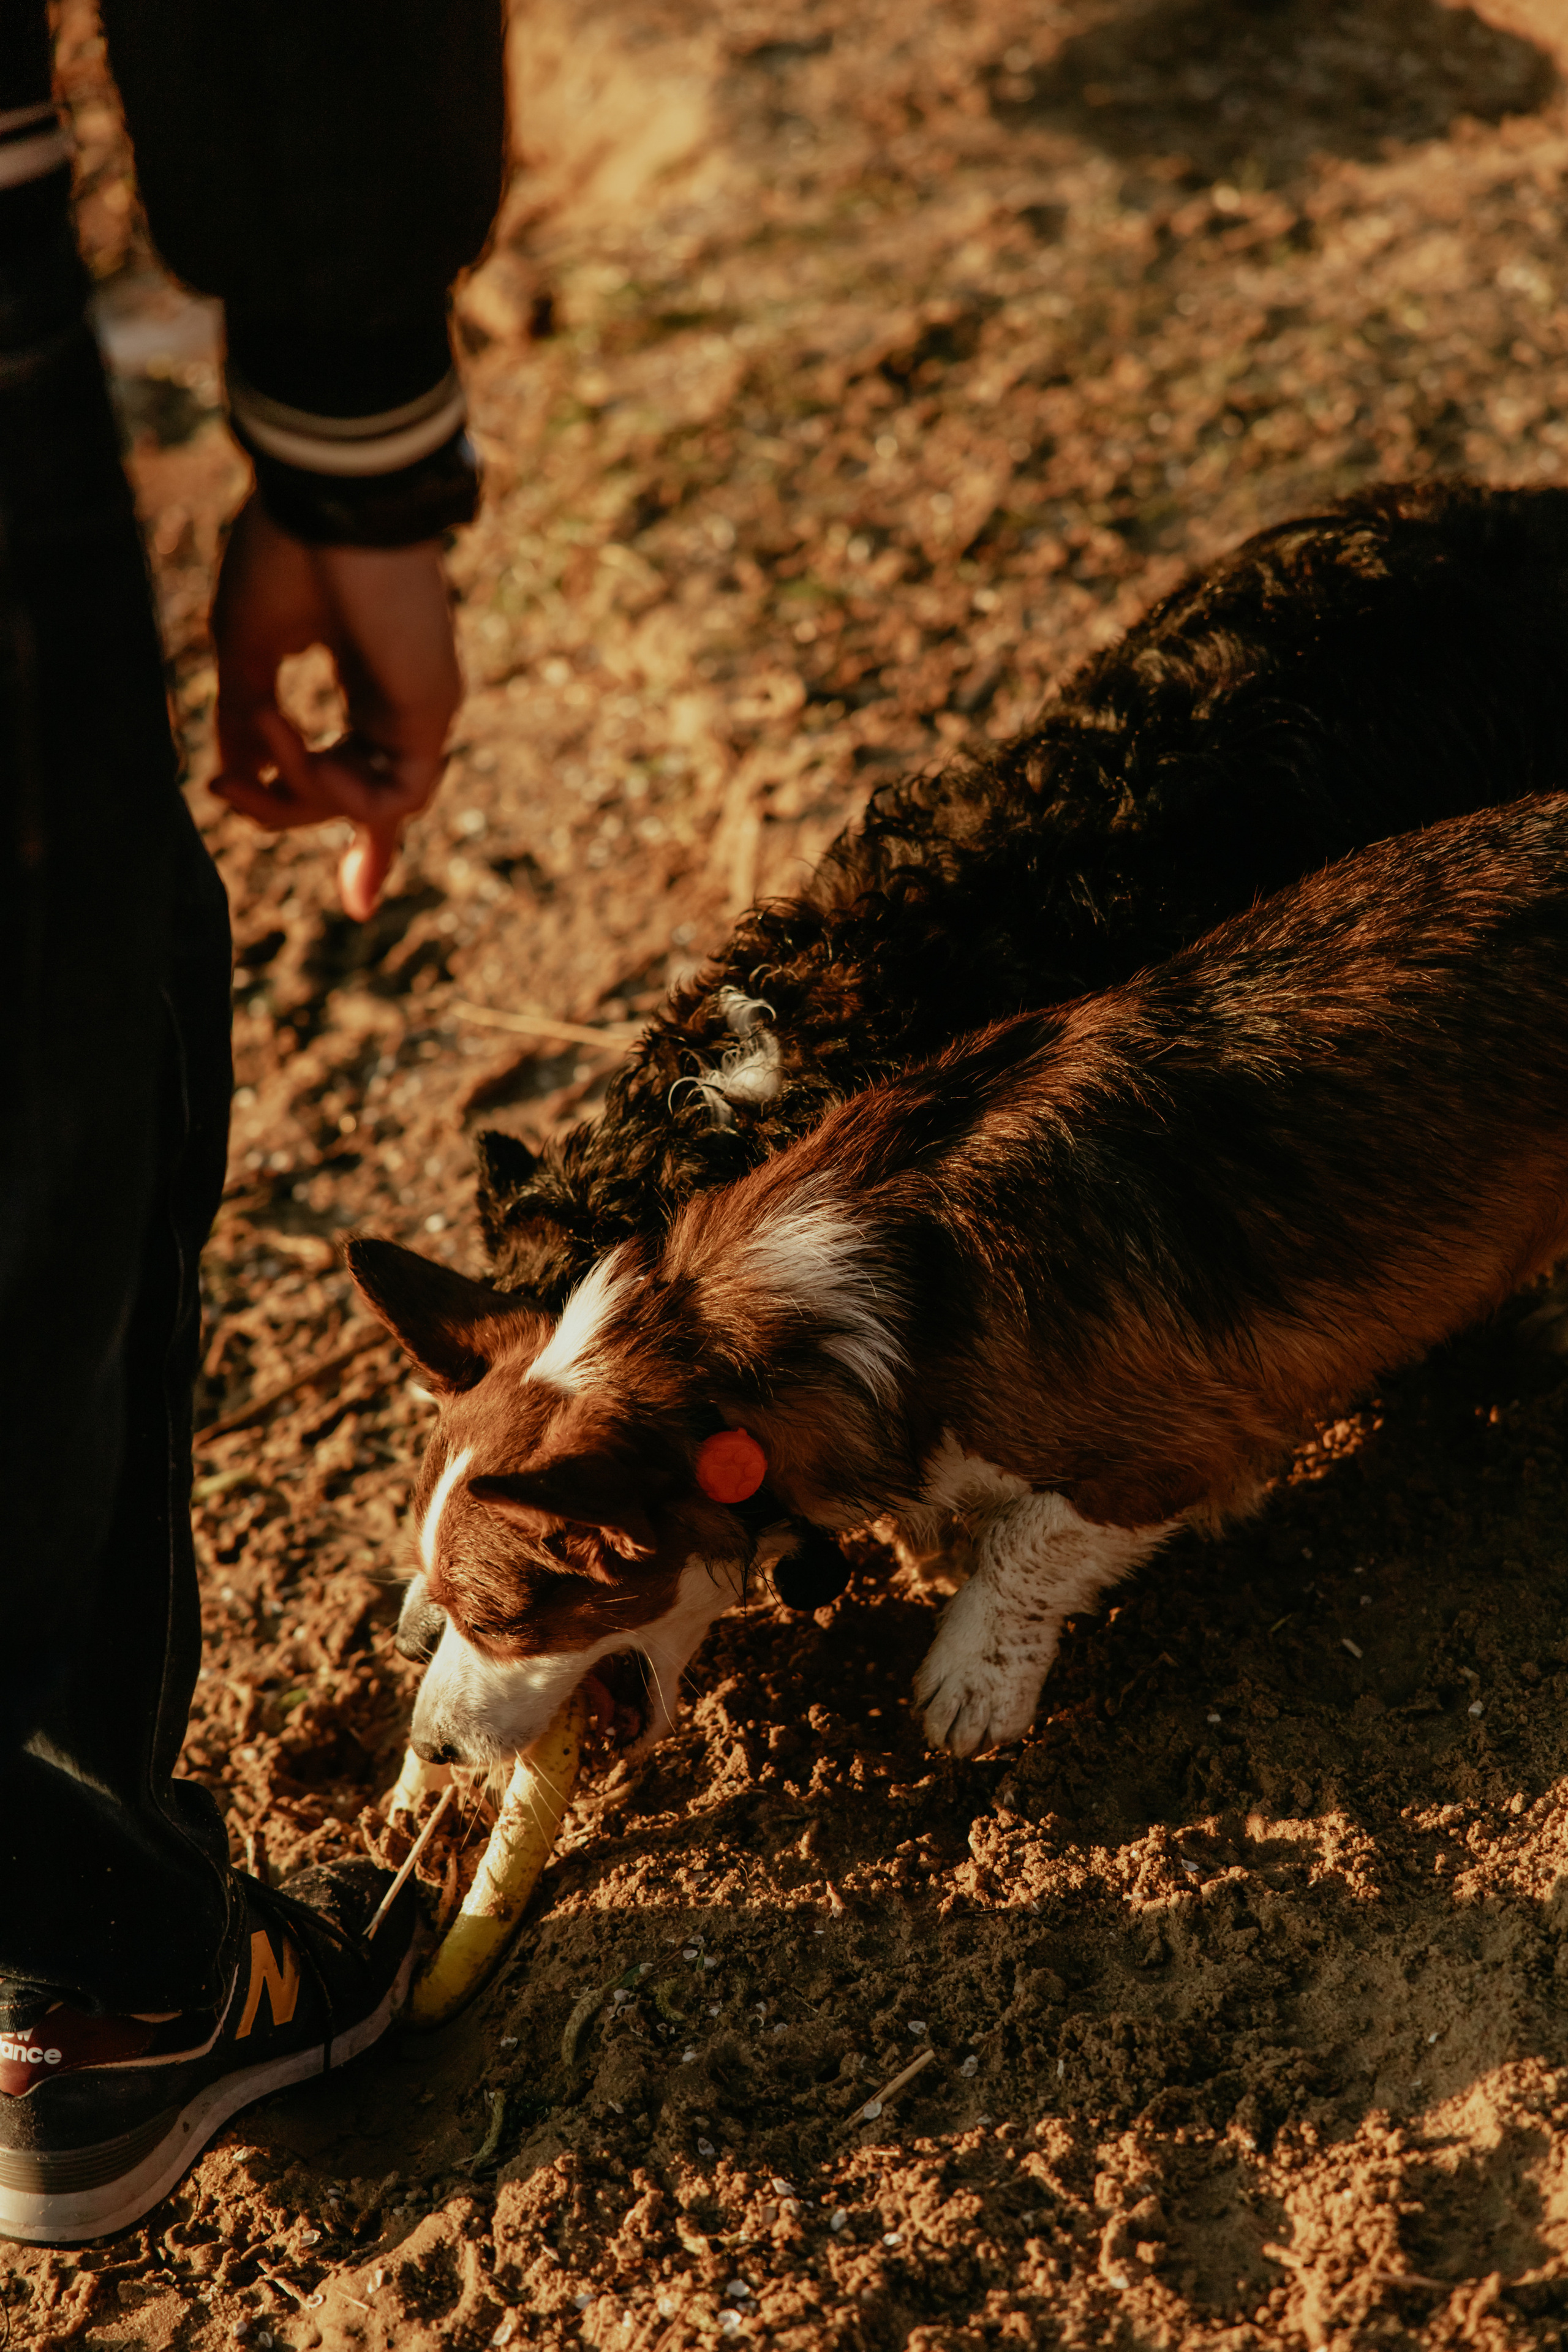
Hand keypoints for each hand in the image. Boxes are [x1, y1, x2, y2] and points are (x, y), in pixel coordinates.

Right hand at [209, 495, 462, 919]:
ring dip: (300, 791)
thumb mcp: (249, 653)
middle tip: (222, 789)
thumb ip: (248, 722)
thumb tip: (237, 777)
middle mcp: (401, 699)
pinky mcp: (434, 710)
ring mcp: (424, 706)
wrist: (331, 498)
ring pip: (375, 802)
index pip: (369, 773)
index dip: (363, 842)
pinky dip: (331, 784)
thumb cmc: (288, 556)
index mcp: (364, 678)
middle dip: (285, 808)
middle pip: (358, 796)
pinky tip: (288, 744)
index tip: (357, 904)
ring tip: (252, 741)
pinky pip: (393, 792)